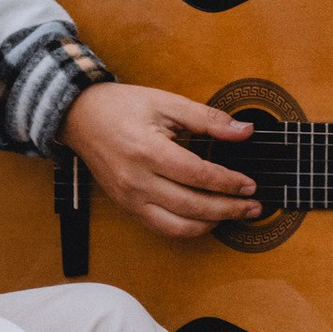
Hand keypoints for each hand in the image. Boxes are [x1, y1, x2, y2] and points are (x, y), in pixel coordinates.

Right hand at [61, 81, 255, 240]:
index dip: (228, 183)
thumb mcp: (166, 103)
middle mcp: (137, 181)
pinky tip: (206, 219)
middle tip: (253, 206)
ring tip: (233, 215)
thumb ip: (207, 118)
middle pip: (192, 206)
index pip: (198, 175)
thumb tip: (244, 131)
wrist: (80, 118)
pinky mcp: (127, 207)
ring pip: (177, 226)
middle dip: (228, 209)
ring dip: (210, 224)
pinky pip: (161, 228)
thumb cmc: (121, 107)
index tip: (250, 184)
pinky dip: (187, 228)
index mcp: (148, 151)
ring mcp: (130, 198)